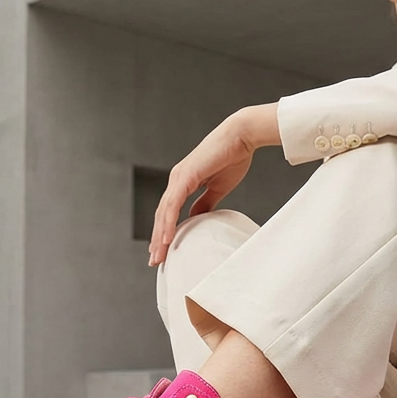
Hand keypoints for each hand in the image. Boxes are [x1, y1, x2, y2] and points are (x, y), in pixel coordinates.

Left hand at [148, 103, 279, 265]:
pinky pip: (173, 205)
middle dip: (157, 239)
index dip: (164, 232)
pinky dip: (168, 223)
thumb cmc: (232, 158)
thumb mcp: (217, 188)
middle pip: (161, 215)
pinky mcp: (185, 176)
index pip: (168, 212)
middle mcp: (176, 180)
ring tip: (158, 256)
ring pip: (163, 212)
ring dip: (159, 236)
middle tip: (155, 260)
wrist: (241, 137)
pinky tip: (165, 238)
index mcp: (183, 182)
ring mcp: (179, 177)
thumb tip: (196, 218)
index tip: (163, 251)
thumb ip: (205, 203)